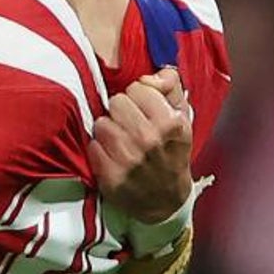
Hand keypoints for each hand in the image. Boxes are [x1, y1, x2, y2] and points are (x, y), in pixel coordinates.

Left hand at [88, 68, 192, 223]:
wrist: (167, 199)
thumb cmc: (172, 152)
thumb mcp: (182, 117)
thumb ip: (170, 86)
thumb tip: (151, 74)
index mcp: (170, 123)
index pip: (137, 88)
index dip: (138, 97)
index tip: (143, 109)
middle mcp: (149, 139)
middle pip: (115, 101)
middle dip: (121, 111)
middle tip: (130, 124)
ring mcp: (129, 159)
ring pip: (101, 122)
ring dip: (108, 129)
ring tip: (120, 139)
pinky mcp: (111, 176)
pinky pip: (92, 145)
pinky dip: (98, 149)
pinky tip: (111, 155)